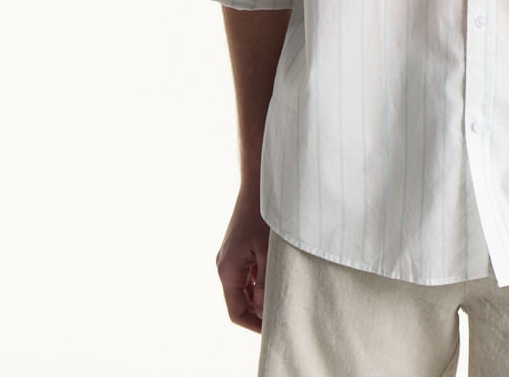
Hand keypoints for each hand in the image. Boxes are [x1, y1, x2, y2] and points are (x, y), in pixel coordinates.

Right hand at [216, 191, 269, 332]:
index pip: (237, 311)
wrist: (258, 183)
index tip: (275, 326)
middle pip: (240, 301)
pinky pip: (247, 273)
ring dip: (261, 294)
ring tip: (283, 295)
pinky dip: (260, 279)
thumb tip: (264, 309)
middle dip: (259, 310)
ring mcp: (231, 255)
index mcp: (228, 270)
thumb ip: (266, 282)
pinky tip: (278, 274)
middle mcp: (225, 265)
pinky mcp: (238, 247)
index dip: (255, 324)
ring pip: (244, 287)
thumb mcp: (268, 251)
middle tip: (283, 312)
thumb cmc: (264, 215)